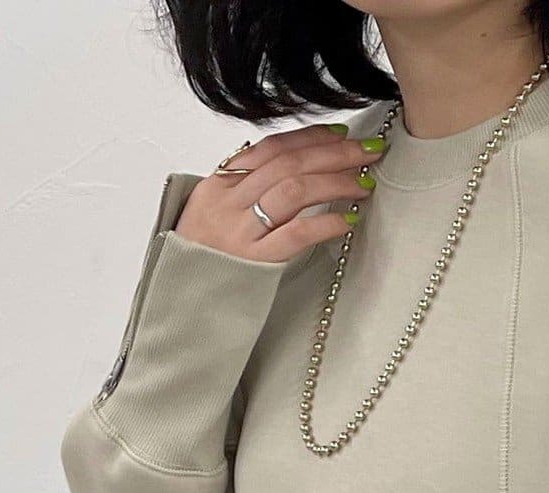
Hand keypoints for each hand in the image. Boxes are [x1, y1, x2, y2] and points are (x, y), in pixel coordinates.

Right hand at [174, 122, 384, 263]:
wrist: (179, 301)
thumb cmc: (201, 259)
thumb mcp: (212, 213)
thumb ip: (243, 189)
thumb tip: (286, 165)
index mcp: (220, 184)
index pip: (271, 148)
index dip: (310, 137)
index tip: (342, 134)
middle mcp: (229, 201)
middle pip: (289, 164)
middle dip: (334, 154)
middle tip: (369, 153)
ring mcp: (240, 231)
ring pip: (295, 190)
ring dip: (336, 182)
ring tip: (364, 183)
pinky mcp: (253, 262)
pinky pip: (296, 234)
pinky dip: (326, 223)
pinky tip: (348, 220)